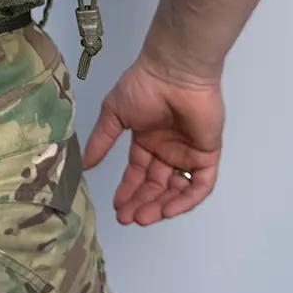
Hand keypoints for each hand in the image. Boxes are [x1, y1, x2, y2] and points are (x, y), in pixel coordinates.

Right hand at [83, 57, 223, 224]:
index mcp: (146, 139)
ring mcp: (187, 153)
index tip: (116, 206)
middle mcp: (166, 149)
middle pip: (155, 184)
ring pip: (176, 188)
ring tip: (144, 216)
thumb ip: (101, 140)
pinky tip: (168, 208)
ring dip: (161, 205)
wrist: (173, 74)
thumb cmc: (142, 88)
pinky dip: (186, 199)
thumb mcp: (114, 113)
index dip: (128, 189)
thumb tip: (85, 165)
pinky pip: (200, 184)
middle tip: (128, 218)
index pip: (138, 172)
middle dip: (141, 202)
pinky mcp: (207, 155)